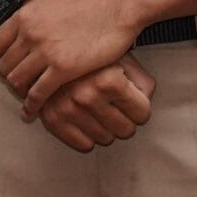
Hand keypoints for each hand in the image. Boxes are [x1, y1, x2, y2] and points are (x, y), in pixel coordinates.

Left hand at [0, 0, 141, 117]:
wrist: (120, 5)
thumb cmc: (95, 0)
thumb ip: (42, 9)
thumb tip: (39, 10)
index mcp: (25, 16)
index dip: (0, 59)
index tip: (11, 65)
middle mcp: (29, 33)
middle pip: (4, 65)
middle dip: (10, 77)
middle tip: (20, 85)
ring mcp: (45, 51)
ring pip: (17, 80)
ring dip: (21, 92)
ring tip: (27, 98)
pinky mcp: (63, 68)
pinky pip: (38, 93)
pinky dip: (33, 104)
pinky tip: (33, 111)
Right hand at [35, 57, 157, 152]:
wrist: (52, 52)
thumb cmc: (91, 56)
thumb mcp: (124, 60)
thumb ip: (142, 82)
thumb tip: (145, 103)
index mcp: (109, 81)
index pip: (142, 115)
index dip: (139, 108)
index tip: (132, 103)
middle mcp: (87, 97)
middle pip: (126, 130)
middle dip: (124, 120)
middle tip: (115, 108)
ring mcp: (68, 109)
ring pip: (106, 140)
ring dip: (106, 129)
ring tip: (99, 112)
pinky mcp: (53, 119)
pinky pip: (84, 145)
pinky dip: (88, 137)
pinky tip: (86, 121)